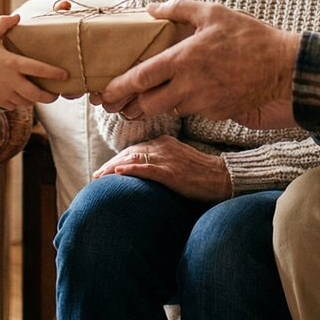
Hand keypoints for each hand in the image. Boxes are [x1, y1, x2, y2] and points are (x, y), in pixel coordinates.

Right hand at [0, 14, 64, 108]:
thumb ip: (4, 23)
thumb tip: (18, 16)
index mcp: (12, 63)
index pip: (38, 69)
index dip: (53, 73)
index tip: (65, 75)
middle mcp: (11, 80)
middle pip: (36, 94)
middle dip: (49, 97)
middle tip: (56, 95)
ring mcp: (5, 92)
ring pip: (27, 102)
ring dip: (34, 99)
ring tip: (39, 94)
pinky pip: (14, 106)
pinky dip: (20, 103)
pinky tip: (21, 96)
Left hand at [94, 135, 231, 201]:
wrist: (223, 178)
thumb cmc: (202, 172)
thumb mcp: (180, 159)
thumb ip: (163, 159)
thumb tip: (145, 168)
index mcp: (165, 141)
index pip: (134, 148)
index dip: (117, 158)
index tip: (105, 169)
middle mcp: (164, 146)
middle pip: (129, 152)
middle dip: (110, 164)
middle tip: (96, 176)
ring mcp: (167, 159)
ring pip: (133, 159)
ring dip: (113, 168)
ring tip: (100, 177)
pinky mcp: (171, 172)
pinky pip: (147, 169)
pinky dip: (130, 170)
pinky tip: (117, 173)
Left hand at [98, 0, 299, 127]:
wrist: (284, 68)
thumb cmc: (250, 37)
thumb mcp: (214, 13)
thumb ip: (179, 8)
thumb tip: (151, 8)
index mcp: (183, 59)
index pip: (140, 78)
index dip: (118, 88)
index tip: (103, 93)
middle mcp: (189, 85)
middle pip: (147, 104)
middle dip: (130, 105)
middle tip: (118, 103)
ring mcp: (204, 102)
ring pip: (168, 109)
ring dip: (156, 105)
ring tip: (146, 98)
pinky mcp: (217, 113)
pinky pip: (192, 110)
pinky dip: (184, 104)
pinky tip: (185, 93)